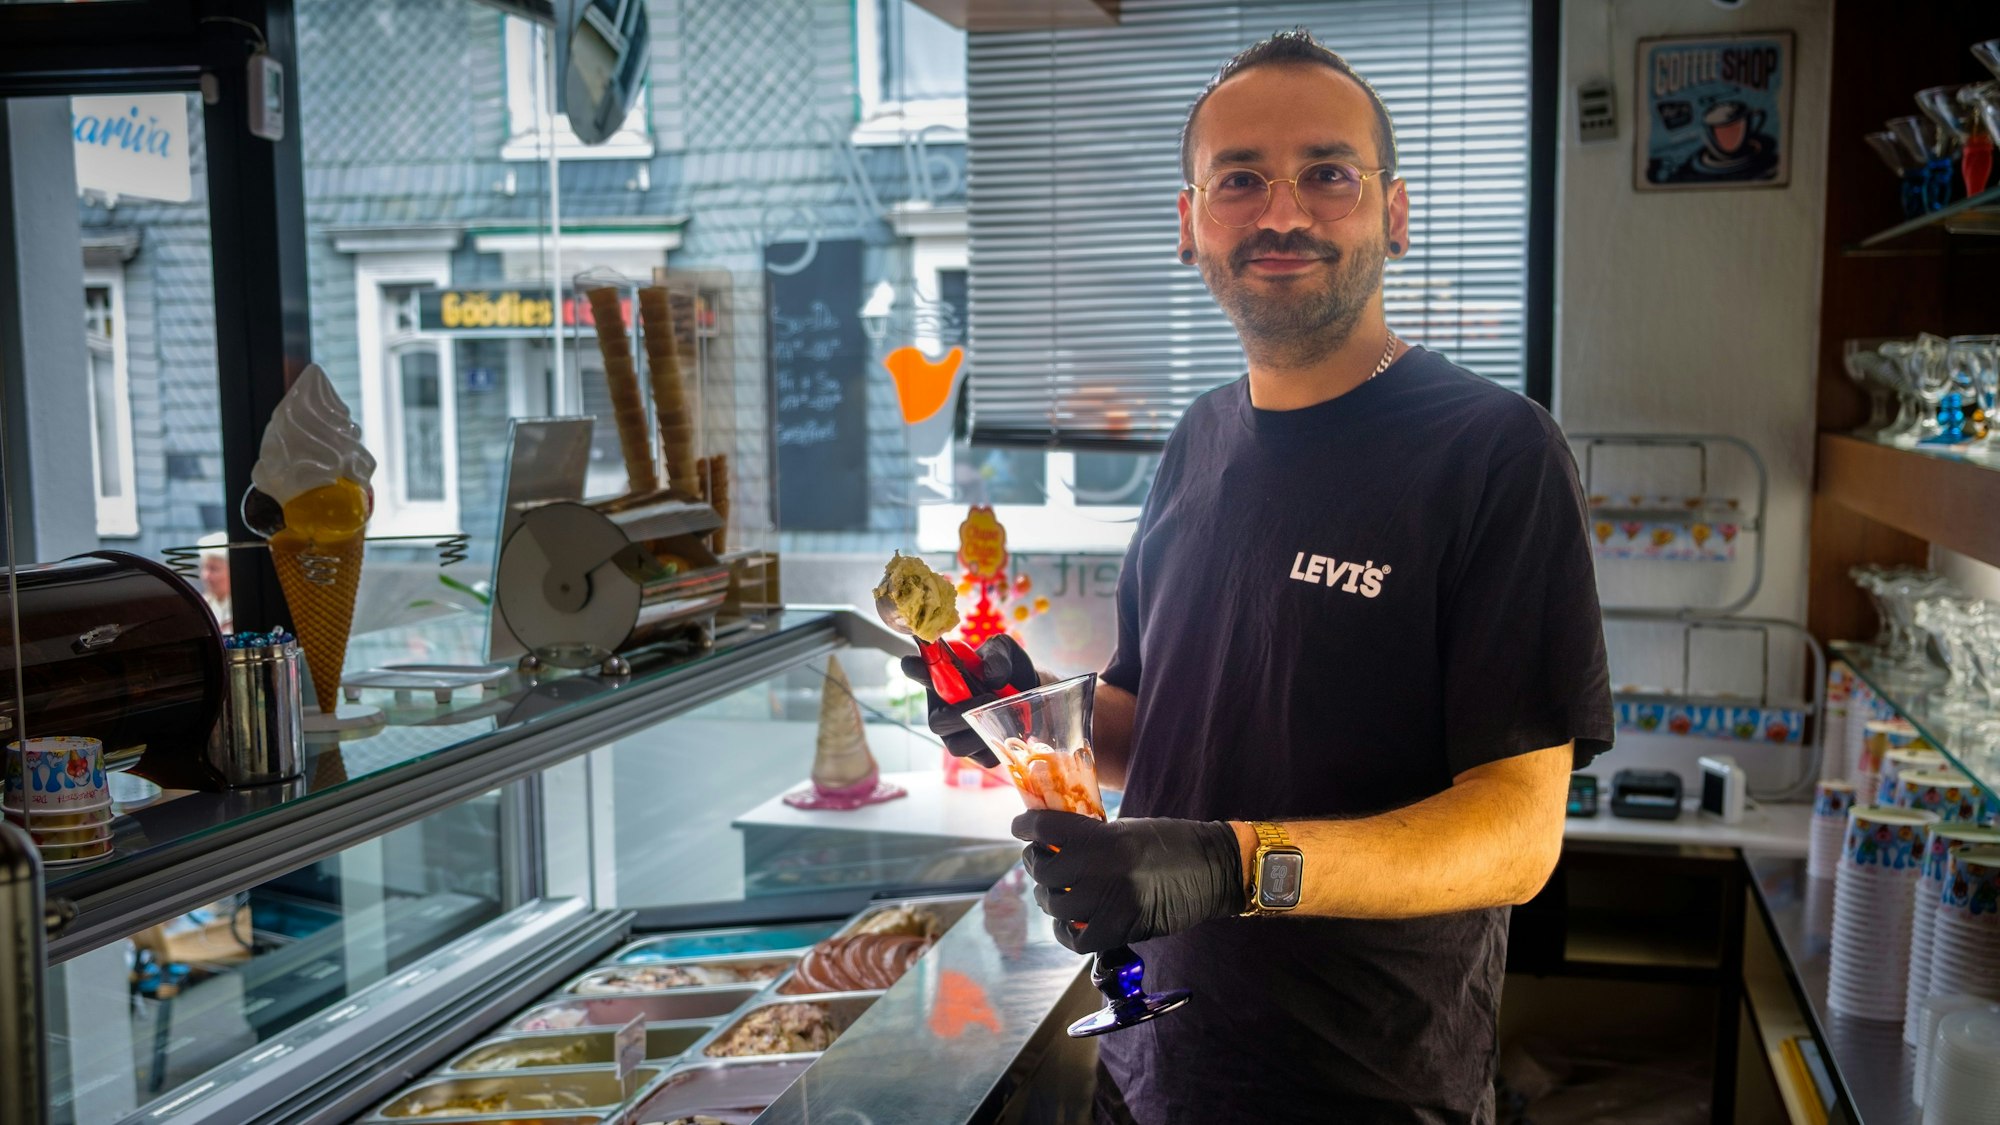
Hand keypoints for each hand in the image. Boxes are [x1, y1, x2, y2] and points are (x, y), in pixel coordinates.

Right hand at [899, 635, 1041, 767]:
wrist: (1032, 692)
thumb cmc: (1010, 669)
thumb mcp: (1005, 651)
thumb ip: (997, 655)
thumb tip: (992, 678)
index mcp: (943, 681)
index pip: (920, 673)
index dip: (915, 669)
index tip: (914, 663)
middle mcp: (945, 711)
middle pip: (936, 722)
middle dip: (959, 714)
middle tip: (987, 697)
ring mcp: (959, 736)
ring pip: (957, 745)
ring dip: (981, 731)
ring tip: (1003, 713)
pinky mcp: (980, 754)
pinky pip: (984, 758)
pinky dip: (1000, 744)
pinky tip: (1009, 729)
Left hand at [1012, 811, 1242, 953]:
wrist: (1214, 870)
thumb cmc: (1173, 843)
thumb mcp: (1128, 828)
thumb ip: (1091, 836)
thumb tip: (1053, 841)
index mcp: (1106, 837)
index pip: (1047, 829)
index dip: (1026, 826)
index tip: (1020, 826)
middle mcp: (1104, 870)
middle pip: (1045, 870)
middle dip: (1036, 863)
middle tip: (1040, 860)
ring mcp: (1111, 903)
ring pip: (1055, 905)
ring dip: (1049, 896)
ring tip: (1054, 890)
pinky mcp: (1121, 930)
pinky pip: (1075, 939)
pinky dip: (1065, 931)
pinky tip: (1067, 921)